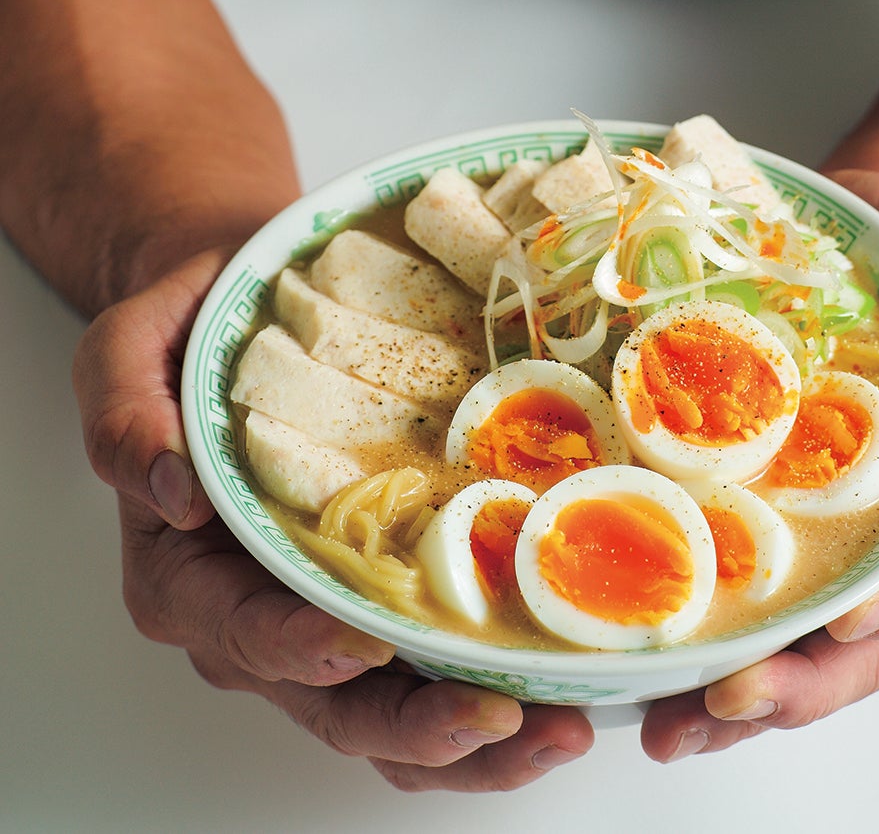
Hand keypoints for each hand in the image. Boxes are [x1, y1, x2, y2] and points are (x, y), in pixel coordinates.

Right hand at [73, 252, 592, 791]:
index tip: (370, 638)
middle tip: (507, 717)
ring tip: (561, 731)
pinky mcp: (390, 609)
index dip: (307, 649)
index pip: (248, 633)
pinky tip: (560, 693)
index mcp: (193, 578)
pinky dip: (496, 694)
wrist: (244, 329)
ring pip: (397, 717)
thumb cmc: (194, 344)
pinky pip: (436, 679)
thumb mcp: (131, 348)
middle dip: (423, 728)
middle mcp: (261, 624)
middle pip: (339, 708)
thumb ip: (125, 413)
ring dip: (478, 742)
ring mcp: (332, 627)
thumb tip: (169, 492)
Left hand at [640, 170, 878, 761]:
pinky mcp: (763, 526)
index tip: (845, 620)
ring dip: (748, 698)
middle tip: (728, 699)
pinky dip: (712, 658)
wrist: (857, 245)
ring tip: (676, 728)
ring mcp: (826, 533)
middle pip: (867, 629)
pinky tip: (659, 690)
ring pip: (807, 645)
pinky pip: (749, 609)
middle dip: (806, 679)